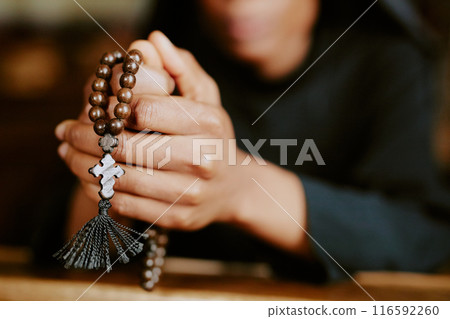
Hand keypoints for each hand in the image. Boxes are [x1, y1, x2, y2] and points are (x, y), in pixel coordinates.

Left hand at [57, 31, 308, 254]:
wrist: (232, 188)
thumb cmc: (211, 137)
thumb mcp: (206, 98)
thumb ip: (181, 67)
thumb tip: (153, 41)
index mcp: (208, 123)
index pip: (145, 109)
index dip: (113, 108)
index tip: (96, 107)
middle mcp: (203, 159)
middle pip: (127, 147)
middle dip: (85, 138)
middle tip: (64, 131)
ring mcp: (190, 192)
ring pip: (121, 178)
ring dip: (83, 165)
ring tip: (66, 152)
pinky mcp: (178, 218)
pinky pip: (126, 204)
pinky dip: (98, 190)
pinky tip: (87, 177)